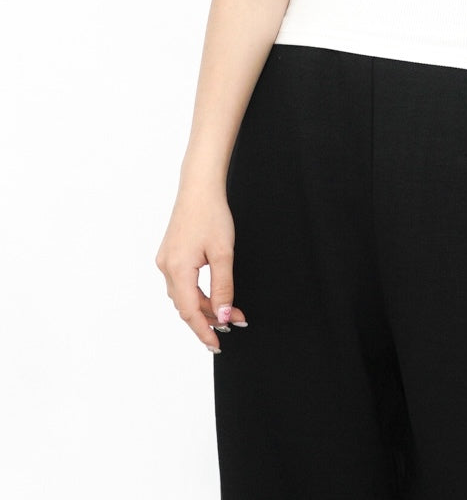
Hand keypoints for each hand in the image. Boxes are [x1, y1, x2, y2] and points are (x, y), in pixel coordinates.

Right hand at [155, 192, 246, 352]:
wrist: (199, 187)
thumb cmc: (212, 215)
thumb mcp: (223, 253)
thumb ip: (223, 287)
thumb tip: (224, 316)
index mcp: (177, 269)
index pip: (189, 312)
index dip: (204, 331)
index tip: (217, 345)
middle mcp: (166, 268)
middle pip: (186, 306)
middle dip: (210, 318)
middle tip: (235, 322)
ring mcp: (165, 260)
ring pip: (183, 295)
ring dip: (204, 306)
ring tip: (229, 310)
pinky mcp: (169, 254)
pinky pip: (181, 283)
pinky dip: (196, 293)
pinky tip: (212, 295)